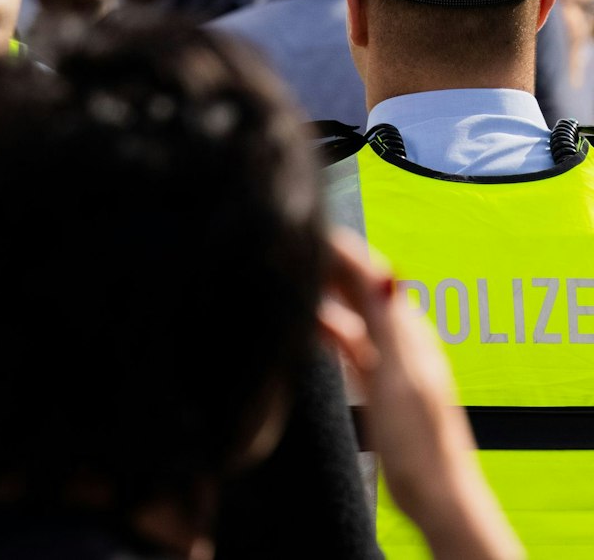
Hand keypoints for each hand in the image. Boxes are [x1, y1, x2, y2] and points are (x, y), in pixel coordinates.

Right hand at [319, 229, 523, 559]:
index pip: (371, 274)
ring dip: (324, 292)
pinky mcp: (378, 383)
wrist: (434, 494)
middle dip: (328, 264)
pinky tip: (308, 325)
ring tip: (288, 276)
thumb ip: (389, 323)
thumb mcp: (400, 375)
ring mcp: (389, 362)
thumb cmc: (420, 443)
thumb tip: (384, 272)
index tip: (305, 227)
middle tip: (287, 244)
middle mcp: (400, 341)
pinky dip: (327, 327)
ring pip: (350, 313)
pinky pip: (348, 342)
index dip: (340, 249)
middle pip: (359, 289)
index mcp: (408, 333)